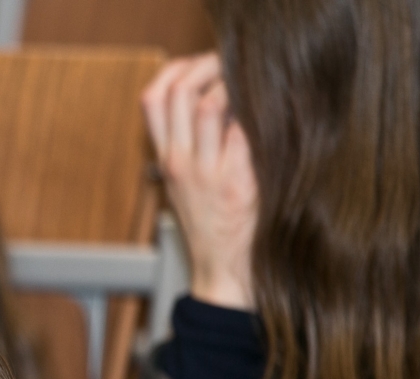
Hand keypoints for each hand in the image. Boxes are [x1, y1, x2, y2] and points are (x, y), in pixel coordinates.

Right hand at [141, 54, 259, 311]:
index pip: (151, 99)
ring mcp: (205, 173)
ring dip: (233, 88)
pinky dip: (255, 118)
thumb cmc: (210, 225)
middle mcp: (179, 163)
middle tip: (232, 71)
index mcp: (165, 160)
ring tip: (250, 95)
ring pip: (208, 105)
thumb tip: (204, 103)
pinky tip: (268, 121)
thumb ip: (186, 147)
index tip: (199, 68)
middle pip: (176, 91)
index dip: (174, 71)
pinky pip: (242, 133)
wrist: (222, 269)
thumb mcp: (183, 185)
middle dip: (207, 67)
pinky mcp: (235, 184)